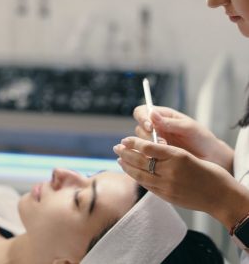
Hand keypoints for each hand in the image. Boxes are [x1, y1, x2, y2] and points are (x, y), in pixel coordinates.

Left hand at [113, 136, 244, 226]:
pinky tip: (131, 173)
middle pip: (141, 160)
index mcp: (177, 156)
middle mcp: (170, 171)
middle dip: (126, 153)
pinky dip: (137, 177)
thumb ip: (166, 152)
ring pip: (140, 174)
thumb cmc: (208, 172)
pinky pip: (147, 185)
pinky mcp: (167, 196)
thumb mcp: (188, 155)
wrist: (221, 196)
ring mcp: (167, 185)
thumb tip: (145, 147)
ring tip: (119, 159)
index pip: (148, 147)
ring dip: (127, 166)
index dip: (134, 143)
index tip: (125, 140)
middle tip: (116, 147)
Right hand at [133, 105, 232, 171]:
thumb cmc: (202, 139)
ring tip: (165, 151)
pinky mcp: (155, 156)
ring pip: (139, 142)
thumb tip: (152, 113)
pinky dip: (148, 157)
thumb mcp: (188, 128)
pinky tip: (159, 160)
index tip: (150, 127)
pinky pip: (144, 155)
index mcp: (162, 116)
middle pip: (139, 128)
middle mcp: (155, 128)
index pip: (142, 112)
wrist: (212, 160)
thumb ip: (170, 122)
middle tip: (162, 143)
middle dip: (147, 136)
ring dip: (149, 147)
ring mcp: (154, 143)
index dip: (142, 118)